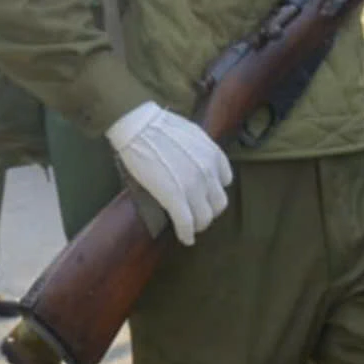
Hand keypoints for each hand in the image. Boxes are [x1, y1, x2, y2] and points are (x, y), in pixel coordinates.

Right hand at [105, 100, 231, 245]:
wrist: (138, 126)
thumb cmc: (157, 125)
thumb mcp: (191, 133)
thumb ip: (200, 151)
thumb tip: (194, 163)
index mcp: (214, 155)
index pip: (225, 181)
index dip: (213, 189)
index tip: (203, 192)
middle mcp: (209, 172)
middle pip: (218, 203)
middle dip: (208, 210)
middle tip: (196, 212)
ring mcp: (193, 187)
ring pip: (205, 217)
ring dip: (198, 224)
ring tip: (190, 226)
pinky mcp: (175, 198)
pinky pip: (186, 223)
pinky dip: (187, 234)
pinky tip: (185, 239)